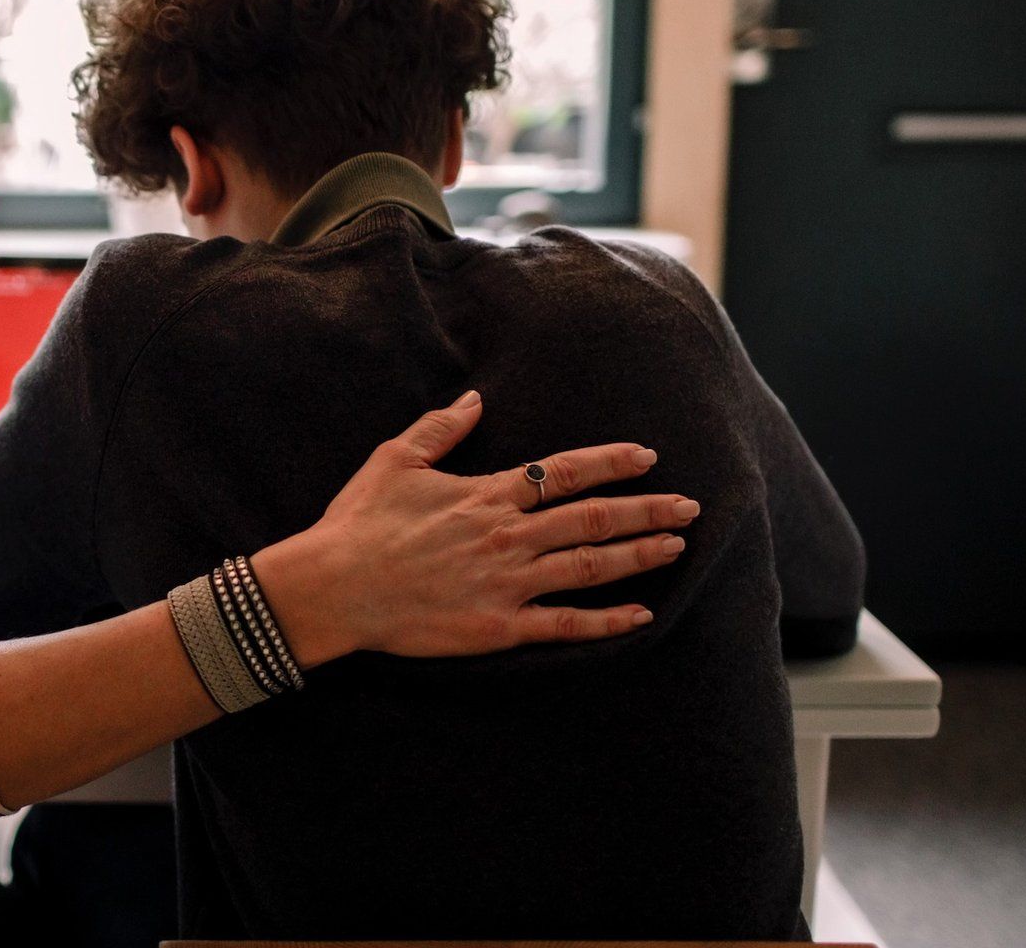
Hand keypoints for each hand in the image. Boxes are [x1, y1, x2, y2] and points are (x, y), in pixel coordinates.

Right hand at [254, 390, 698, 663]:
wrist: (335, 586)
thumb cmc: (359, 523)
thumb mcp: (394, 460)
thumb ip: (439, 428)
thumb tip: (475, 399)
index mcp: (485, 495)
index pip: (562, 472)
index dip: (610, 463)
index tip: (648, 457)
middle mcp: (507, 536)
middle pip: (592, 518)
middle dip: (647, 510)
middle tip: (690, 507)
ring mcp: (507, 583)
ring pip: (589, 567)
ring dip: (638, 556)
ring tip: (676, 547)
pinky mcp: (498, 626)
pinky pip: (564, 625)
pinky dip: (606, 622)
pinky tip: (640, 617)